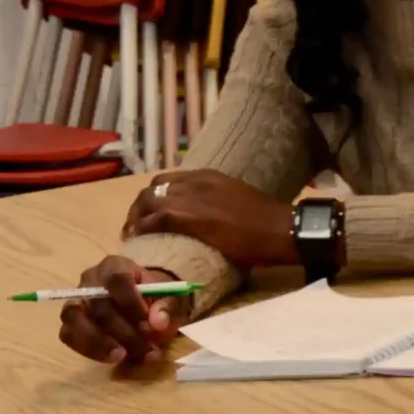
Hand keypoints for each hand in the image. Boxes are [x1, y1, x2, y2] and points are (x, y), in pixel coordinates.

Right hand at [58, 257, 183, 366]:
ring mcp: (77, 301)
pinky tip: (112, 358)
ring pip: (75, 320)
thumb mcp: (171, 299)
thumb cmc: (156, 297)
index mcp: (116, 265)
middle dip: (123, 331)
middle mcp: (91, 280)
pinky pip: (68, 335)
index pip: (117, 278)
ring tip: (123, 356)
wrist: (145, 305)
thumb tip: (157, 322)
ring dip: (99, 342)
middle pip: (98, 305)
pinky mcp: (70, 322)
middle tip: (145, 348)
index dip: (131, 303)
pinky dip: (89, 350)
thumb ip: (167, 307)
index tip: (148, 323)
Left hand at [121, 171, 297, 269]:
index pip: (168, 180)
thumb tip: (208, 219)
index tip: (150, 213)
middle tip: (136, 225)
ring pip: (148, 201)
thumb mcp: (238, 202)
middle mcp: (196, 181)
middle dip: (139, 206)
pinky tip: (138, 237)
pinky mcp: (188, 216)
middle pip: (153, 188)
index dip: (154, 197)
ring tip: (132, 233)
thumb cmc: (268, 223)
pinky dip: (142, 227)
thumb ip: (218, 203)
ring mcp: (190, 197)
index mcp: (210, 176)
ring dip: (135, 217)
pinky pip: (153, 218)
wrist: (281, 230)